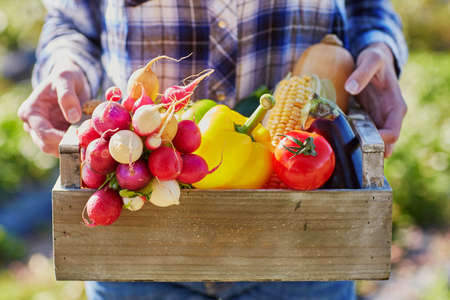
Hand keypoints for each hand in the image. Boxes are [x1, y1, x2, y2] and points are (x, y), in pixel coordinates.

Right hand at [18, 61, 89, 156]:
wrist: (70, 79)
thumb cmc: (66, 76)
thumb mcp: (66, 79)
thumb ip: (67, 96)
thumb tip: (73, 117)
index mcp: (30, 111)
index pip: (43, 133)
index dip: (60, 139)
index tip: (79, 140)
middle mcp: (32, 125)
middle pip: (46, 146)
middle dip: (66, 148)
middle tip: (86, 147)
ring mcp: (43, 132)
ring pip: (55, 150)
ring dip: (71, 150)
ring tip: (88, 144)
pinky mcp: (56, 136)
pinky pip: (64, 148)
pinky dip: (75, 148)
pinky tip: (87, 144)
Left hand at [345, 43, 406, 157]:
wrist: (373, 58)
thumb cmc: (376, 58)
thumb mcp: (371, 60)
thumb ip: (362, 73)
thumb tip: (350, 88)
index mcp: (395, 107)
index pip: (392, 132)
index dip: (380, 141)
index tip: (362, 142)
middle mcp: (388, 118)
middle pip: (383, 144)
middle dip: (369, 152)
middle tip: (350, 157)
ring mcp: (376, 120)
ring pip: (371, 143)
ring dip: (359, 149)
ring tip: (341, 153)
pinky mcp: (365, 119)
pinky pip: (360, 134)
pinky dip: (352, 140)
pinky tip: (337, 143)